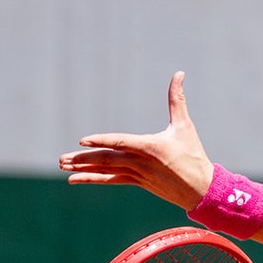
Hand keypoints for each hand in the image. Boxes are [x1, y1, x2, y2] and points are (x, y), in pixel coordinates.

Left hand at [59, 71, 213, 210]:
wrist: (200, 188)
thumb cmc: (193, 154)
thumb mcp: (184, 126)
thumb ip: (177, 100)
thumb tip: (179, 73)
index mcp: (151, 147)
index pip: (121, 143)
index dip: (102, 141)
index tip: (83, 140)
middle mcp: (141, 162)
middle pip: (107, 159)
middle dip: (83, 158)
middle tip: (62, 158)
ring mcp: (137, 174)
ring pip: (106, 170)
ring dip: (84, 168)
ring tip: (63, 166)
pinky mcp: (137, 182)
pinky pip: (111, 179)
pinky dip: (93, 178)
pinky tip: (74, 179)